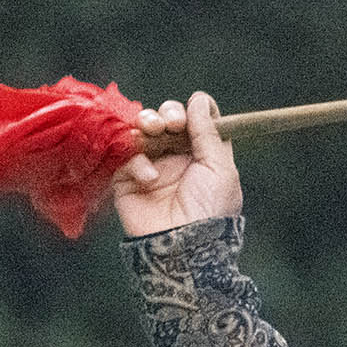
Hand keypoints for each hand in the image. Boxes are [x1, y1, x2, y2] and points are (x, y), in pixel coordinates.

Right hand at [114, 92, 244, 237]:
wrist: (184, 248)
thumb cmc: (209, 211)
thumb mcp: (220, 170)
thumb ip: (209, 133)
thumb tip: (199, 99)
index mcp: (201, 156)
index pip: (192, 121)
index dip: (189, 112)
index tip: (189, 116)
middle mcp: (175, 159)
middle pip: (165, 120)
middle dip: (165, 114)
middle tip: (168, 123)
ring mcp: (151, 168)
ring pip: (142, 132)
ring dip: (146, 123)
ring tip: (152, 130)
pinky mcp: (127, 182)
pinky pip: (125, 158)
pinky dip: (136, 162)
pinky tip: (149, 177)